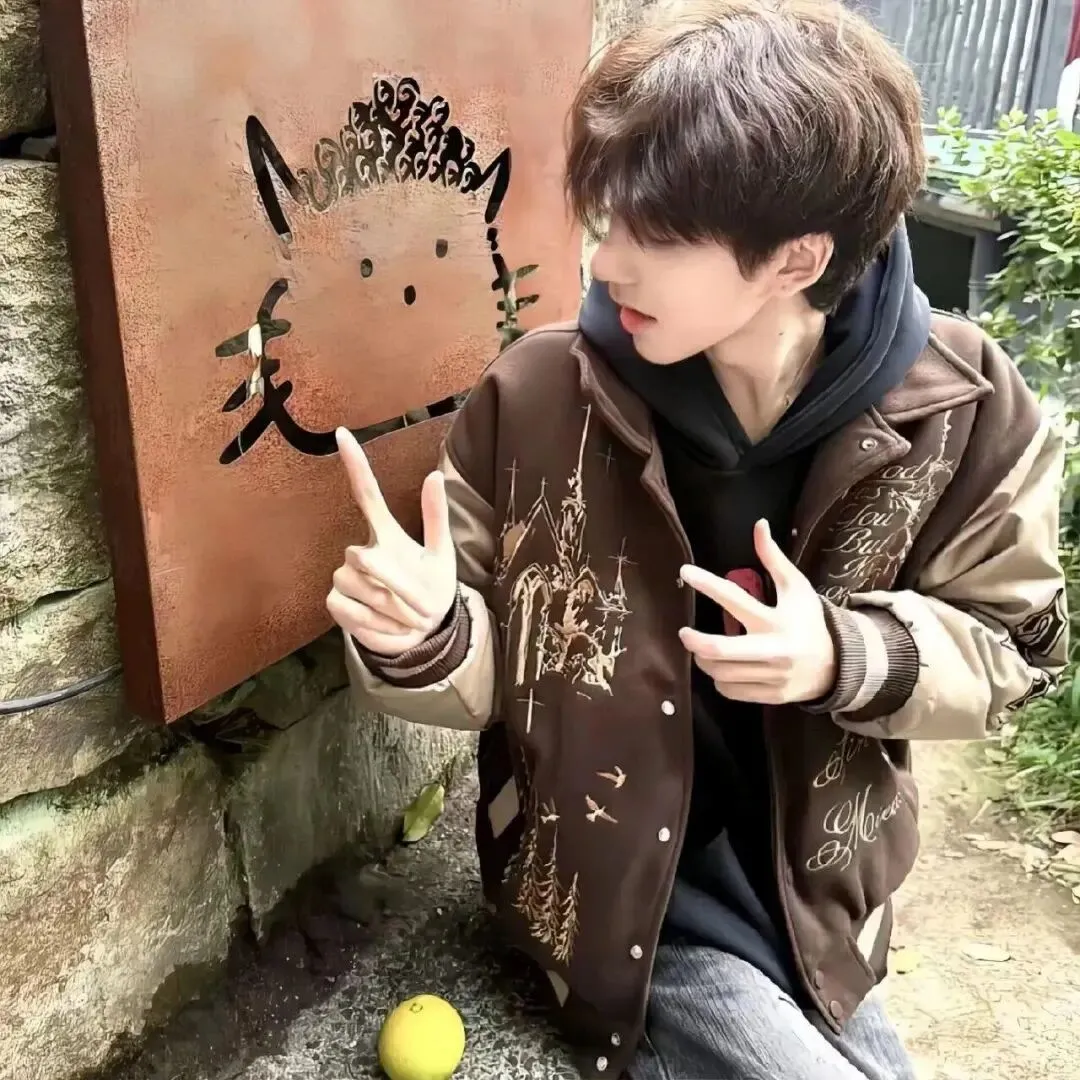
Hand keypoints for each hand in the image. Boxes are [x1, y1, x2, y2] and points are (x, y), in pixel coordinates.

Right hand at [326, 428, 457, 657]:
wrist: (424, 631)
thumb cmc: (432, 588)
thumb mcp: (441, 554)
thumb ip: (436, 517)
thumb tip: (434, 475)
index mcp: (386, 532)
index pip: (366, 493)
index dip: (355, 464)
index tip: (342, 433)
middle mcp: (360, 550)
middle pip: (365, 557)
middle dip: (398, 585)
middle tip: (424, 607)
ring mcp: (344, 576)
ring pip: (361, 588)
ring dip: (393, 609)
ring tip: (410, 618)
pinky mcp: (336, 603)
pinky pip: (351, 611)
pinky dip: (377, 624)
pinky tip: (391, 626)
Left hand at [678, 520, 835, 703]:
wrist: (838, 665)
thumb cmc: (809, 621)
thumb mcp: (796, 587)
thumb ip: (773, 558)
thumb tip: (759, 524)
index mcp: (776, 620)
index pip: (734, 599)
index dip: (706, 584)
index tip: (685, 572)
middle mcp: (772, 650)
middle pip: (721, 650)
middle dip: (695, 642)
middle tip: (683, 633)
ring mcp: (771, 676)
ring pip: (721, 673)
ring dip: (704, 661)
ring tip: (702, 651)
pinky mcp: (770, 696)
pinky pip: (730, 691)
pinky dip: (719, 681)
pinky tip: (722, 669)